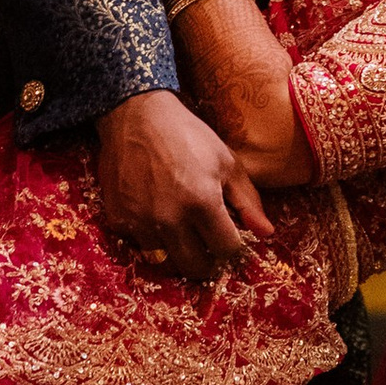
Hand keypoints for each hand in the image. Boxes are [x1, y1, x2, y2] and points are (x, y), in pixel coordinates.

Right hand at [95, 86, 274, 275]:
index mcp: (202, 203)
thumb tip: (266, 233)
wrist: (136, 116)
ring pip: (166, 262)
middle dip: (208, 263)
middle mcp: (170, 218)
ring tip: (185, 236)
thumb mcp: (226, 162)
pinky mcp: (118, 219)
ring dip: (179, 254)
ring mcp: (140, 221)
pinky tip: (158, 220)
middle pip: (195, 268)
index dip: (234, 250)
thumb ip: (248, 201)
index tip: (233, 243)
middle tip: (210, 248)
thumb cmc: (188, 135)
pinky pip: (140, 245)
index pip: (226, 251)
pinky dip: (152, 239)